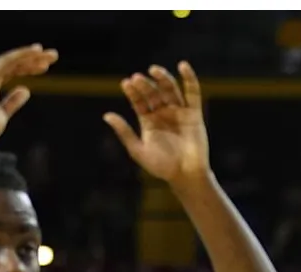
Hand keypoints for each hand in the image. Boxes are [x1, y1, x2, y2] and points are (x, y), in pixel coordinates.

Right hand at [0, 45, 57, 147]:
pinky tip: (37, 51)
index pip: (10, 70)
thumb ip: (12, 102)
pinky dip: (23, 55)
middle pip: (13, 62)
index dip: (28, 67)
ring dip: (33, 55)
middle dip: (34, 58)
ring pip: (13, 59)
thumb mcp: (1, 115)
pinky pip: (8, 61)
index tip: (45, 67)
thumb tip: (26, 90)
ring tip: (53, 55)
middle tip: (54, 55)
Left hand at [104, 62, 210, 189]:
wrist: (186, 176)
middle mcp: (163, 113)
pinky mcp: (194, 114)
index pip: (139, 101)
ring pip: (170, 89)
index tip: (126, 84)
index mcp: (149, 121)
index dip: (133, 92)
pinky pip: (192, 93)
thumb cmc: (162, 167)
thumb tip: (106, 115)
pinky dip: (189, 79)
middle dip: (145, 86)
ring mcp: (178, 112)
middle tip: (137, 79)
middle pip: (153, 93)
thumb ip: (124, 133)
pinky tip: (183, 66)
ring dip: (162, 78)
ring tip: (153, 70)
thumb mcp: (139, 151)